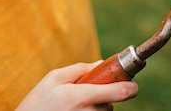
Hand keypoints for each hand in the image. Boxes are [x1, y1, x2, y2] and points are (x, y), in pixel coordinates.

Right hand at [16, 62, 137, 110]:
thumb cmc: (37, 103)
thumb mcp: (53, 78)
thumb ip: (80, 69)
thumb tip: (102, 63)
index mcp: (82, 96)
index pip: (121, 92)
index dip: (131, 87)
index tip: (133, 84)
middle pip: (111, 103)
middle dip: (103, 95)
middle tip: (84, 93)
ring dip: (96, 107)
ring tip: (72, 106)